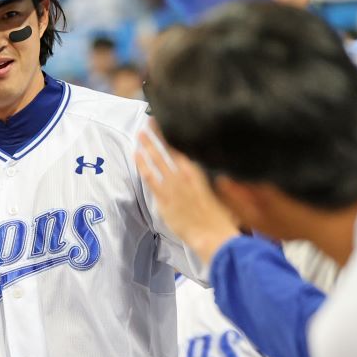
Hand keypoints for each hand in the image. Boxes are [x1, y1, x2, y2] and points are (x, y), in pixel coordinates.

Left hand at [134, 124, 240, 265]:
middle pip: (168, 149)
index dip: (172, 135)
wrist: (213, 234)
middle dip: (158, 134)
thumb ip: (207, 179)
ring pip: (157, 159)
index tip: (167, 124)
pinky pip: (149, 176)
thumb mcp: (218, 192)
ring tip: (140, 133)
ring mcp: (172, 185)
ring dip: (148, 145)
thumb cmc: (219, 217)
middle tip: (150, 121)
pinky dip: (142, 164)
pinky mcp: (164, 198)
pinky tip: (137, 155)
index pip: (182, 148)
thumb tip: (206, 169)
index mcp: (199, 171)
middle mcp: (184, 174)